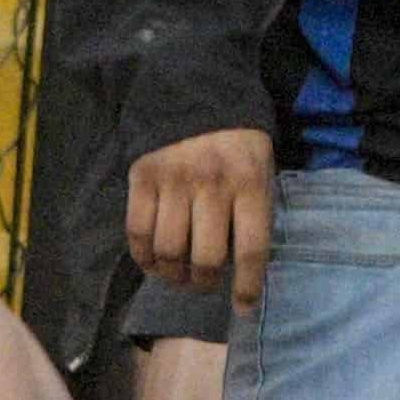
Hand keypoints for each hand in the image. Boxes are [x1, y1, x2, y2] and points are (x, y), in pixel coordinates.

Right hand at [128, 128, 276, 310]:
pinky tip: (153, 261)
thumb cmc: (236, 143)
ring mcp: (174, 181)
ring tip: (178, 275)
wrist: (195, 93)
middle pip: (206, 258)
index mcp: (249, 183)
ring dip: (172, 275)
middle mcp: (212, 183)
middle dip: (204, 283)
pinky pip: (138, 232)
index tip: (243, 307)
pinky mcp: (142, 177)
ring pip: (169, 251)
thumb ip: (253, 213)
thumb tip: (241, 269)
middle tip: (203, 283)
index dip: (247, 286)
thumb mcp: (261, 169)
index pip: (252, 248)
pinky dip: (143, 257)